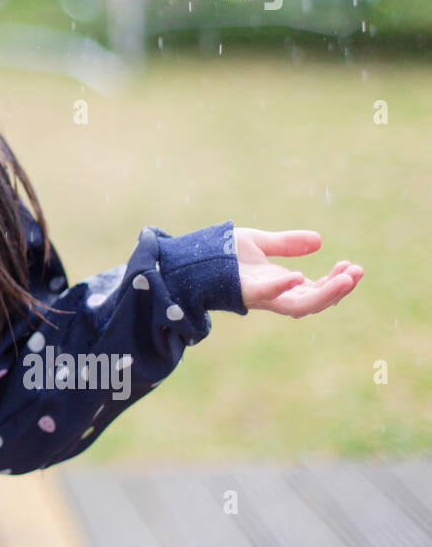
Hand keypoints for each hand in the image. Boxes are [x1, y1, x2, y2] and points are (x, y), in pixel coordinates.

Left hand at [233, 228, 362, 316]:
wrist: (189, 259)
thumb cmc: (222, 255)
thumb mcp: (259, 244)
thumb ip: (286, 243)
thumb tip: (319, 240)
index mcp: (281, 285)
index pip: (316, 289)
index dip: (336, 281)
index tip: (351, 265)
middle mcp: (275, 295)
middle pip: (315, 301)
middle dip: (339, 289)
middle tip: (357, 272)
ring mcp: (261, 296)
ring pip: (300, 305)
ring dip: (325, 293)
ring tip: (346, 278)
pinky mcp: (244, 292)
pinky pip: (266, 295)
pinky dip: (282, 288)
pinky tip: (298, 276)